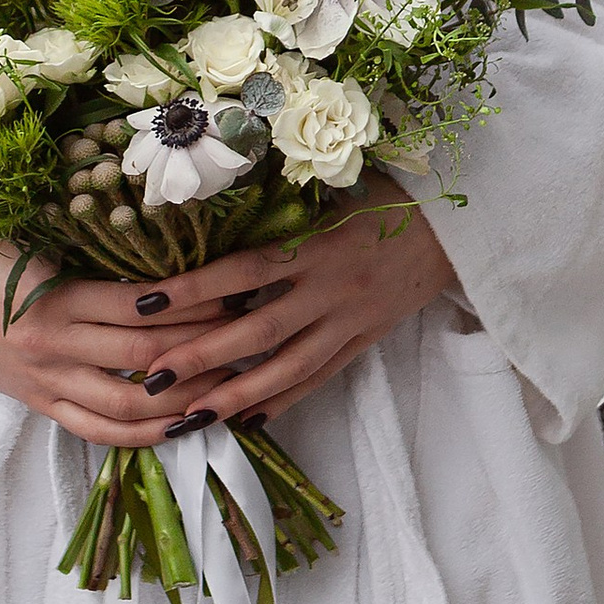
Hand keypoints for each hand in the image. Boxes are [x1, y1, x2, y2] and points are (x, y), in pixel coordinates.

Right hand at [0, 226, 346, 448]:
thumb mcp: (32, 235)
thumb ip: (91, 243)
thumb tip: (165, 236)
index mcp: (55, 296)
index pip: (145, 307)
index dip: (198, 303)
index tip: (242, 288)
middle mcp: (54, 345)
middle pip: (148, 356)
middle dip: (206, 350)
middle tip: (254, 336)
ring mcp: (46, 381)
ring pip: (129, 405)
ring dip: (183, 401)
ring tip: (230, 388)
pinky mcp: (39, 402)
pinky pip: (96, 430)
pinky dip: (141, 434)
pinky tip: (179, 426)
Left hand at [123, 178, 456, 430]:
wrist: (458, 229)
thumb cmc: (388, 195)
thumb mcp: (337, 185)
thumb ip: (283, 201)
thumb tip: (214, 200)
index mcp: (320, 243)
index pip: (244, 269)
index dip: (195, 287)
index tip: (145, 302)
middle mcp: (333, 288)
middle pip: (260, 331)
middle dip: (203, 356)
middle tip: (152, 376)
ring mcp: (350, 321)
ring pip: (288, 367)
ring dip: (237, 394)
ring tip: (191, 415)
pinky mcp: (364, 342)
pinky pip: (319, 378)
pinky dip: (282, 400)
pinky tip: (246, 418)